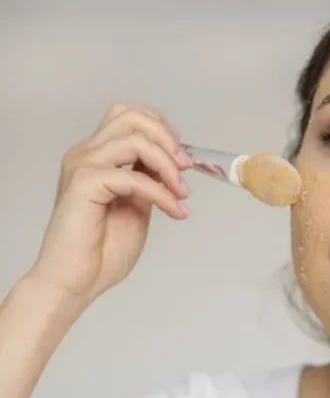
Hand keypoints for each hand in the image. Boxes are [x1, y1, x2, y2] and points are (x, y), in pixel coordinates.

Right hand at [30, 103, 191, 303]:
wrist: (76, 281)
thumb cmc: (100, 252)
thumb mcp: (136, 208)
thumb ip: (148, 182)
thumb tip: (171, 166)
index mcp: (97, 157)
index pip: (129, 118)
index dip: (161, 130)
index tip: (183, 158)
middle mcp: (87, 154)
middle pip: (130, 116)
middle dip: (166, 138)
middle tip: (186, 168)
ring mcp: (83, 166)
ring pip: (134, 139)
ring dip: (167, 164)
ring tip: (182, 193)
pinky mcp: (84, 184)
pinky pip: (133, 177)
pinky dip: (160, 193)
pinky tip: (174, 211)